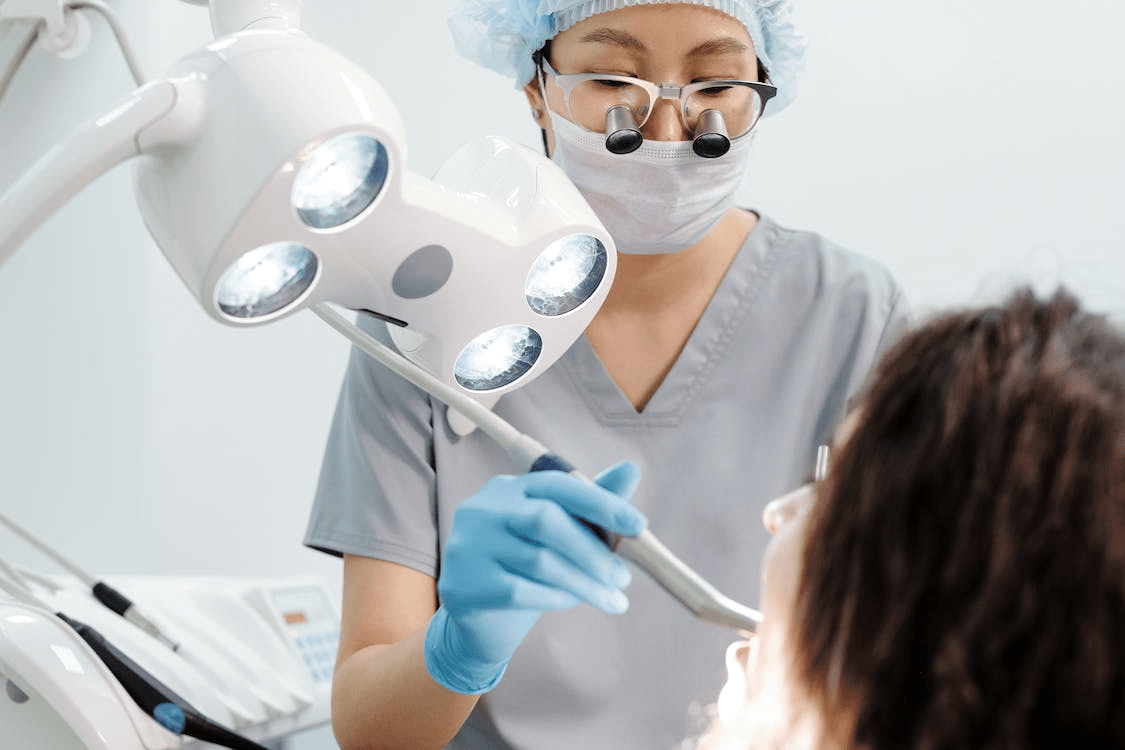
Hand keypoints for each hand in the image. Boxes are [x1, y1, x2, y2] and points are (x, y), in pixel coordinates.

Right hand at [424, 461, 645, 693]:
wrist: (478, 619)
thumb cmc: (525, 567)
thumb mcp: (558, 535)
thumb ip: (590, 505)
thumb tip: (631, 468)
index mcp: (508, 488)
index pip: (556, 483)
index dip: (600, 502)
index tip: (639, 525)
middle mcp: (483, 509)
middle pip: (546, 520)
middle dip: (592, 550)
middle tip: (624, 577)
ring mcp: (469, 546)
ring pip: (539, 560)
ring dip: (584, 582)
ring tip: (611, 598)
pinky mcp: (465, 584)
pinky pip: (521, 590)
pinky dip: (556, 597)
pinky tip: (574, 602)